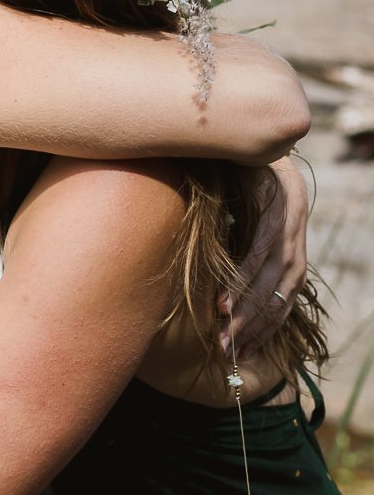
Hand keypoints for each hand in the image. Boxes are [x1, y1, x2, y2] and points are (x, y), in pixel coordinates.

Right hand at [218, 156, 307, 358]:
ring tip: (223, 332)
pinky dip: (238, 285)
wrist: (274, 164)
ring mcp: (285, 243)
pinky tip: (224, 301)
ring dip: (242, 315)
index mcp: (294, 269)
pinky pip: (254, 261)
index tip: (242, 354)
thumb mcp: (264, 242)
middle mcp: (294, 261)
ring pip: (264, 289)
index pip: (280, 311)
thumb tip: (231, 300)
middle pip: (272, 305)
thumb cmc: (264, 206)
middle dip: (248, 332)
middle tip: (225, 351)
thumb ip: (255, 268)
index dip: (262, 335)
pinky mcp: (272, 225)